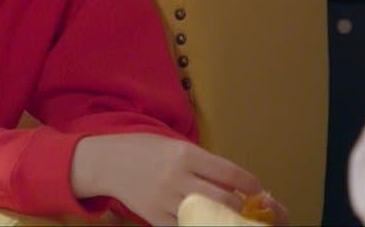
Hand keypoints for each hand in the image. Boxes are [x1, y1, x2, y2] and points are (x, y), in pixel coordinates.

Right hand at [70, 132, 262, 225]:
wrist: (107, 161)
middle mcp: (177, 177)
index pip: (227, 171)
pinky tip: (202, 222)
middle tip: (245, 206)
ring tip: (227, 216)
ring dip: (220, 217)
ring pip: (204, 216)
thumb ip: (200, 162)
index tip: (257, 188)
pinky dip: (196, 225)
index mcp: (186, 154)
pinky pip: (182, 226)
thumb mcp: (175, 145)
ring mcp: (165, 199)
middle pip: (221, 198)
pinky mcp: (154, 216)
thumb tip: (230, 179)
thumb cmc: (145, 148)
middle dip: (239, 205)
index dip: (248, 182)